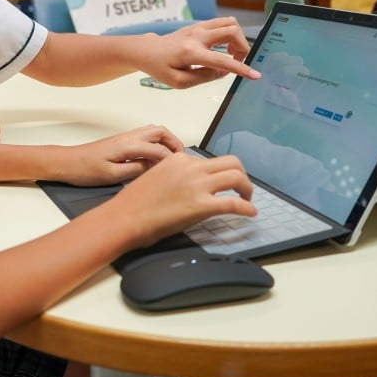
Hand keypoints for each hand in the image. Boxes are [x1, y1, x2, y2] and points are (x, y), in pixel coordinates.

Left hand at [57, 124, 183, 185]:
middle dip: (174, 142)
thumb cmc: (85, 170)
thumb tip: (155, 167)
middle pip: (160, 131)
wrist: (67, 162)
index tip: (181, 169)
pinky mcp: (121, 141)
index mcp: (128, 145)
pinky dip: (156, 144)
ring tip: (171, 159)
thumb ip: (136, 170)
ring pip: (152, 132)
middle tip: (181, 159)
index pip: (159, 148)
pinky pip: (145, 137)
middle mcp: (128, 137)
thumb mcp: (113, 176)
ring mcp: (124, 137)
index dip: (172, 159)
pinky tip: (155, 159)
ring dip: (166, 141)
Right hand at [111, 151, 255, 246]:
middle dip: (241, 174)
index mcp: (179, 159)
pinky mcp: (202, 205)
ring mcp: (197, 185)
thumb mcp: (156, 176)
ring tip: (246, 198)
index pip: (209, 161)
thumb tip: (190, 184)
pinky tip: (251, 213)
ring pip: (236, 176)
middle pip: (231, 162)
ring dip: (247, 188)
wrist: (125, 217)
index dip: (218, 173)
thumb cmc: (135, 202)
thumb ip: (176, 175)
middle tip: (241, 187)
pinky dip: (246, 207)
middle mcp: (191, 167)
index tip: (221, 182)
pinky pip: (234, 204)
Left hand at [139, 17, 259, 88]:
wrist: (147, 50)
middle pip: (232, 31)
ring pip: (229, 23)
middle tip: (238, 60)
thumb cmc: (160, 68)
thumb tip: (223, 71)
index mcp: (191, 52)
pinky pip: (222, 23)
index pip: (222, 60)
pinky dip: (230, 33)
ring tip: (231, 52)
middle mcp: (197, 36)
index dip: (241, 68)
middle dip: (243, 47)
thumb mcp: (179, 82)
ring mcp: (198, 27)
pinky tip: (222, 47)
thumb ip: (203, 77)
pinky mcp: (199, 25)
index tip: (255, 75)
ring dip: (237, 38)